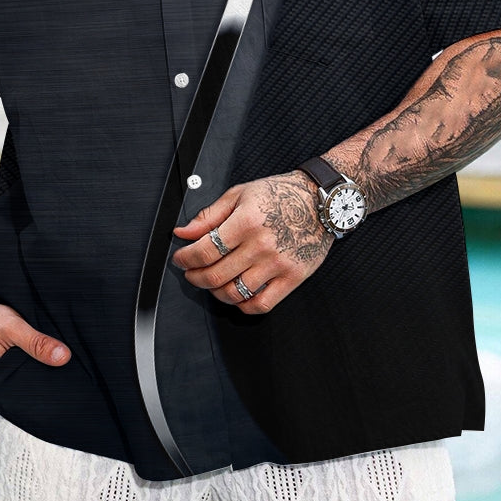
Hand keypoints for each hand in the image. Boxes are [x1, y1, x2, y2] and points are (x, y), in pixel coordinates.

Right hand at [0, 303, 70, 398]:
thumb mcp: (12, 327)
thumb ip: (37, 343)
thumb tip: (64, 357)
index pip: (20, 404)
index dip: (39, 400)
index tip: (59, 396)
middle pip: (15, 399)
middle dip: (34, 393)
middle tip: (59, 386)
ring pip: (8, 391)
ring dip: (23, 384)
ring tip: (47, 378)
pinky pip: (1, 384)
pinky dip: (13, 378)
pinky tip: (29, 370)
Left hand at [171, 171, 333, 313]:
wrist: (320, 201)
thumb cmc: (281, 194)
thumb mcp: (240, 194)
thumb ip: (209, 215)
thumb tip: (183, 232)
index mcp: (246, 222)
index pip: (205, 251)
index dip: (185, 259)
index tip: (180, 259)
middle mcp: (262, 245)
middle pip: (216, 275)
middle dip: (195, 277)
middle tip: (191, 272)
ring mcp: (278, 264)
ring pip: (235, 293)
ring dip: (215, 292)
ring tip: (212, 282)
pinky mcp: (293, 278)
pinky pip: (261, 304)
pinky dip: (243, 305)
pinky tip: (237, 294)